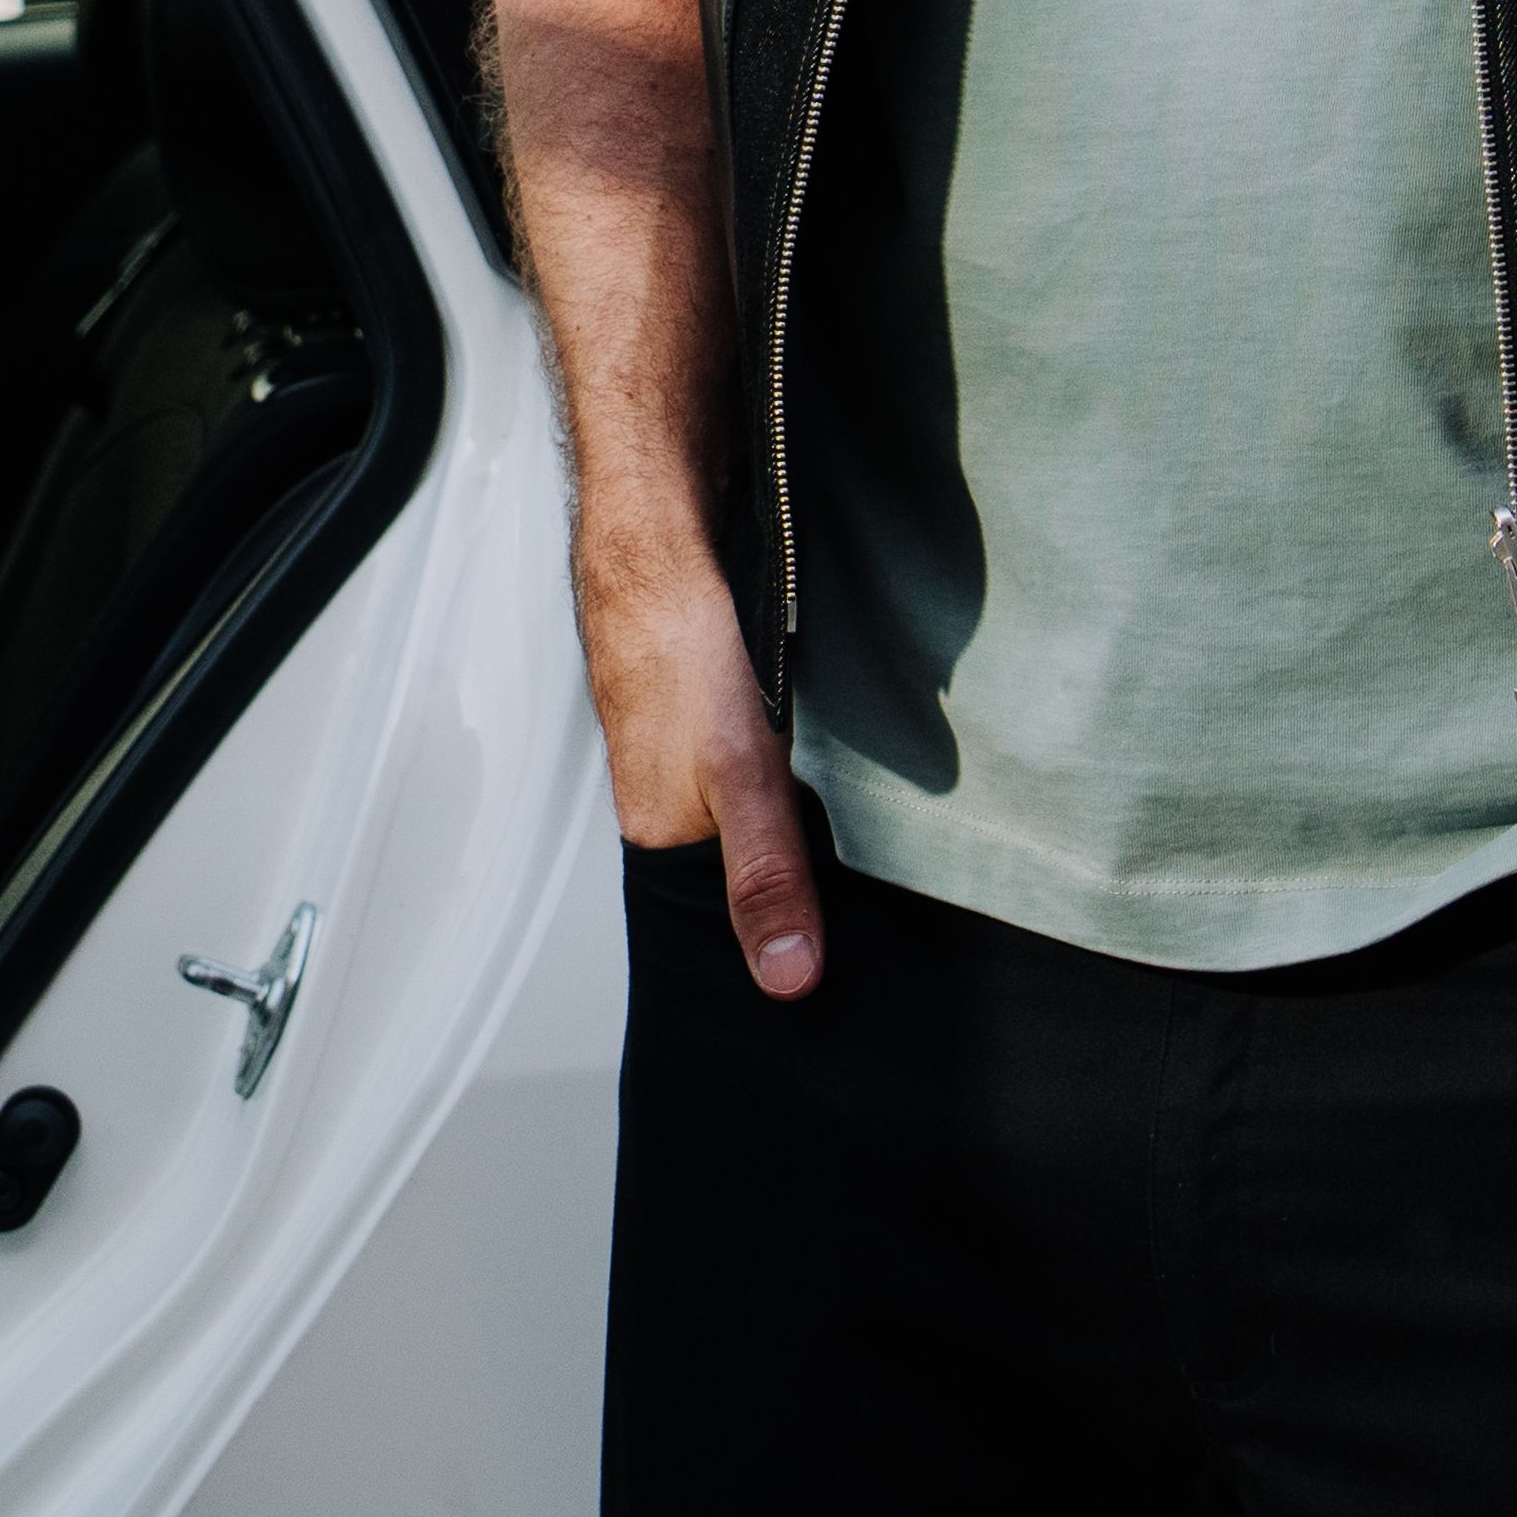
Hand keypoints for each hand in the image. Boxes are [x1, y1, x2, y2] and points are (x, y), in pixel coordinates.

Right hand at [584, 530, 827, 997]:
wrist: (658, 537)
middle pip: (734, 869)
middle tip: (862, 921)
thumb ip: (765, 875)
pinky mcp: (709, 702)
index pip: (714, 924)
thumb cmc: (677, 647)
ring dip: (797, 828)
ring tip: (855, 854)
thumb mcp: (739, 777)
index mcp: (655, 834)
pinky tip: (827, 763)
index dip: (770, 950)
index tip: (830, 980)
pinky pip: (756, 758)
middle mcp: (663, 795)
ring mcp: (684, 745)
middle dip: (791, 895)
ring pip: (748, 812)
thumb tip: (788, 977)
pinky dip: (793, 771)